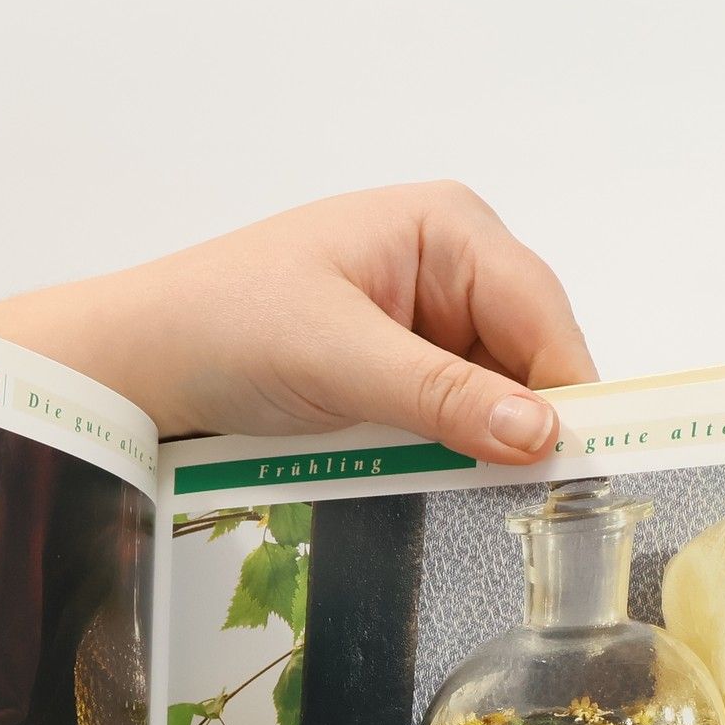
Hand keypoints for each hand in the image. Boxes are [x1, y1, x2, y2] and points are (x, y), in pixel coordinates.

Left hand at [0, 181, 595, 462]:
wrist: (142, 363)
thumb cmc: (225, 326)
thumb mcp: (341, 361)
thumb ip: (444, 397)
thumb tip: (539, 433)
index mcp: (447, 228)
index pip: (540, 312)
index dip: (566, 388)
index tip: (582, 462)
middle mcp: (447, 267)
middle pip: (527, 356)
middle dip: (524, 421)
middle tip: (531, 497)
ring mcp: (423, 324)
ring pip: (492, 397)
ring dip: (483, 445)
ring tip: (475, 493)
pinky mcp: (396, 374)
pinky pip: (448, 419)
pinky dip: (448, 453)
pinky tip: (438, 482)